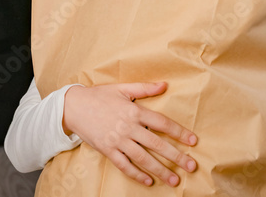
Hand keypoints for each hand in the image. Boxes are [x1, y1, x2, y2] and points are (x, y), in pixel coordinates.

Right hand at [62, 82, 197, 187]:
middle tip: (191, 166)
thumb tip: (165, 84)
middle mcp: (127, 127)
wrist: (72, 106)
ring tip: (175, 180)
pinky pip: (124, 165)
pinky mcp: (107, 150)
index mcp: (133, 111)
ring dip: (160, 170)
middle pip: (156, 144)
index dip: (179, 132)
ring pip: (142, 158)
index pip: (162, 123)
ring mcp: (117, 140)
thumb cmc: (99, 95)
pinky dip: (137, 174)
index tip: (193, 141)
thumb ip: (144, 88)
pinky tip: (149, 181)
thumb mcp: (121, 88)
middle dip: (176, 156)